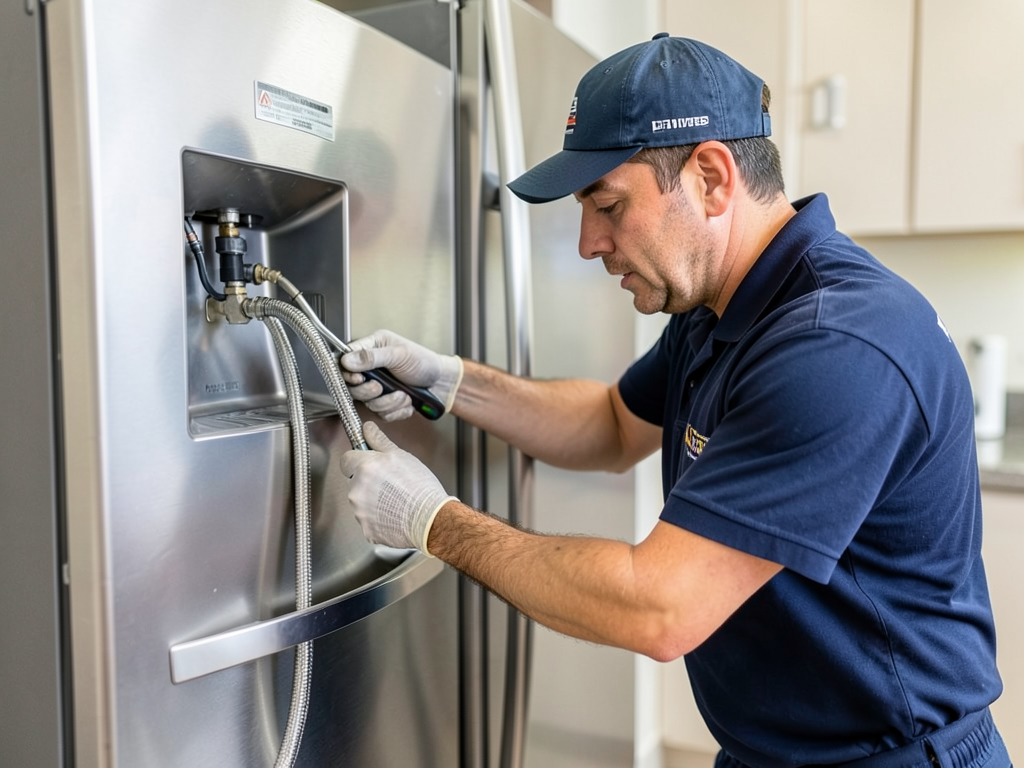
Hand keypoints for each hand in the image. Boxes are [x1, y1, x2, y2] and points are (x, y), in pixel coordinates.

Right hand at [339, 330, 462, 421]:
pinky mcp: (385, 404)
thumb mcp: (399, 354)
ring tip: (403, 394)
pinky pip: (381, 414)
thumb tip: (347, 360)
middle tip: (380, 387)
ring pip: (368, 404)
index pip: (345, 362)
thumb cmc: (424, 361)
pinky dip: (396, 411)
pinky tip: (407, 401)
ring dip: (388, 402)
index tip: (358, 378)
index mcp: (371, 349)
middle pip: (352, 388)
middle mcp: (370, 369)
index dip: (348, 374)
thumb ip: (372, 357)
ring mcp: (377, 388)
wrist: (442, 382)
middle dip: (369, 391)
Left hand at [339, 422, 455, 553]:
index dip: (358, 460)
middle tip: (390, 483)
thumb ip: (379, 441)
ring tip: (396, 500)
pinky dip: (379, 518)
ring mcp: (360, 512)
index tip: (369, 463)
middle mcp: (357, 490)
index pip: (346, 460)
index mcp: (364, 468)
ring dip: (373, 500)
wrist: (431, 519)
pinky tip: (395, 514)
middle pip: (354, 482)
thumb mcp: (401, 456)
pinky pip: (369, 520)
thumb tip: (367, 428)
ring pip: (361, 502)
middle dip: (368, 481)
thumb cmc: (419, 488)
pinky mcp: (367, 529)